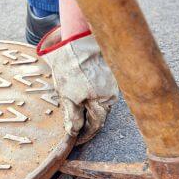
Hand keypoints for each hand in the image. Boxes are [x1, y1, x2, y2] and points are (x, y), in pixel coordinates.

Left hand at [38, 28, 118, 143]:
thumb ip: (72, 115)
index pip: (96, 125)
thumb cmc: (70, 65)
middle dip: (87, 122)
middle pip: (99, 114)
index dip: (86, 134)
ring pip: (100, 103)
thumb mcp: (66, 94)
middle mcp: (111, 93)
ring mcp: (112, 83)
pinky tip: (81, 93)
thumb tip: (74, 131)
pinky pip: (102, 91)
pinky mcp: (110, 73)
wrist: (76, 38)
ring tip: (75, 108)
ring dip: (89, 108)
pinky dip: (92, 96)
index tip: (76, 139)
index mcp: (101, 101)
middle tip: (75, 127)